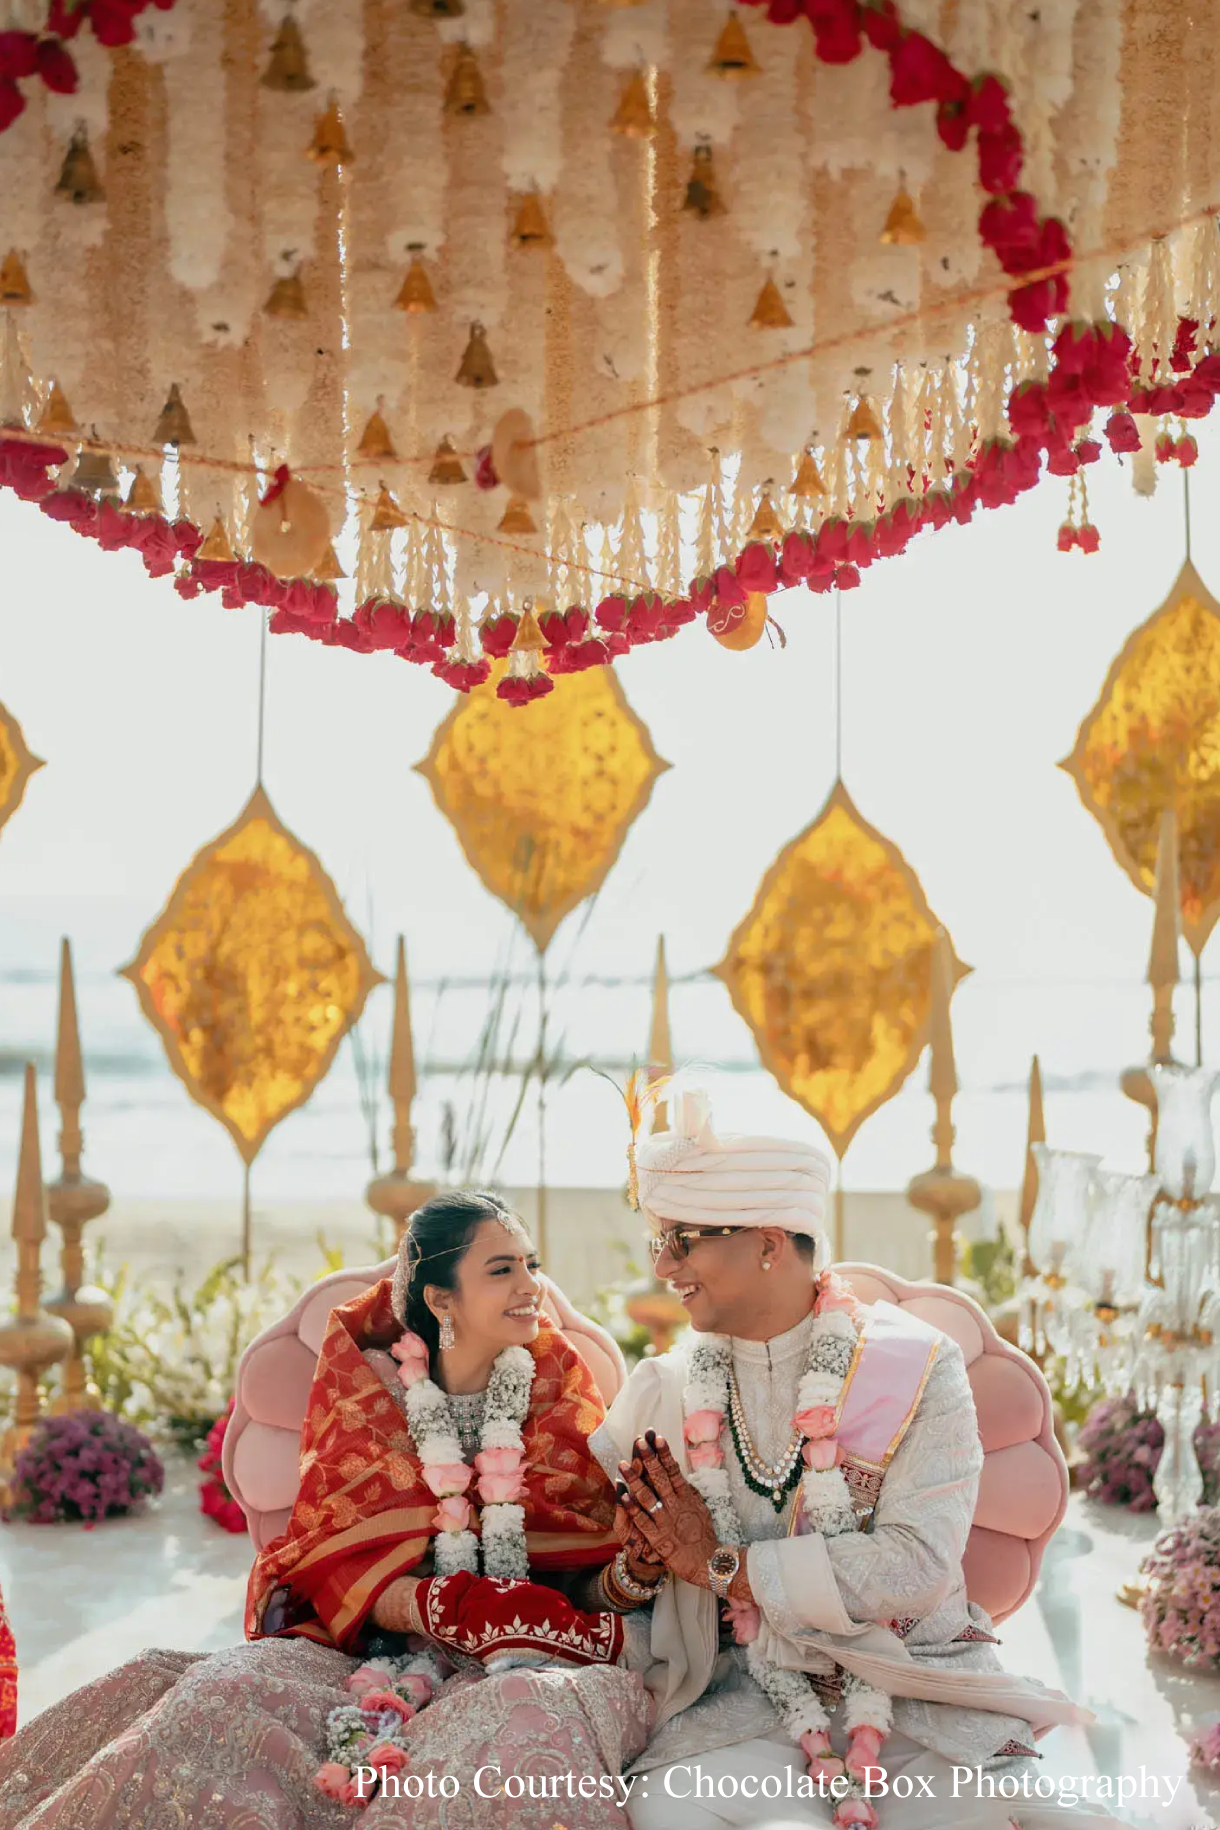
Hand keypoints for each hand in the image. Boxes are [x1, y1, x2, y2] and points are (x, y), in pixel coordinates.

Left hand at [616, 1433, 719, 1589]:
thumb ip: (689, 1493)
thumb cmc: (703, 1534)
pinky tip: (621, 1495)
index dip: (665, 1454)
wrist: (706, 1562)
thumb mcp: (700, 1508)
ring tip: (622, 1464)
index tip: (657, 1437)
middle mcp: (675, 1505)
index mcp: (687, 1497)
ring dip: (634, 1479)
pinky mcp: (657, 1537)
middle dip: (648, 1459)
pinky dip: (631, 1507)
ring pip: (647, 1496)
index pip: (674, 1470)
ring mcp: (665, 1521)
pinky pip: (642, 1520)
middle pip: (660, 1478)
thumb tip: (680, 1477)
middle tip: (639, 1441)